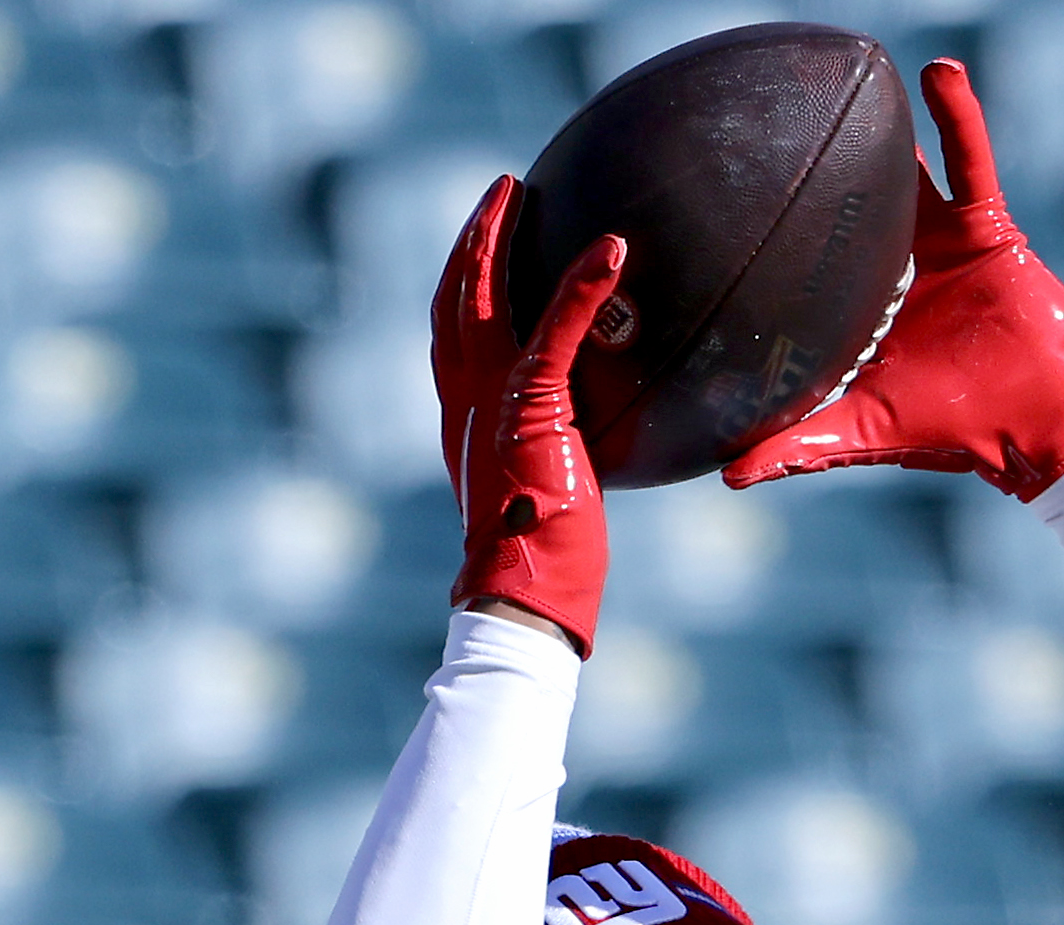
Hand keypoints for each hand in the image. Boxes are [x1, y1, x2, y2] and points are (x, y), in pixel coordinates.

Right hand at [432, 176, 625, 655]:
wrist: (520, 594)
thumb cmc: (540, 562)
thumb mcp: (544, 493)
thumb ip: (552, 455)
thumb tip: (583, 452)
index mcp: (463, 423)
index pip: (451, 336)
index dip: (460, 283)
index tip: (479, 247)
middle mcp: (464, 403)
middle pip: (452, 298)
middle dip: (470, 240)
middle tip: (499, 194)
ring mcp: (491, 401)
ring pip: (483, 296)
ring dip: (497, 237)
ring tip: (518, 192)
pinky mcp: (529, 406)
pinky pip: (554, 329)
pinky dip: (580, 285)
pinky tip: (612, 250)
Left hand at [719, 59, 1063, 501]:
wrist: (1034, 424)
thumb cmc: (952, 430)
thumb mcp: (862, 432)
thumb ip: (798, 447)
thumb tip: (727, 475)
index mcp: (863, 305)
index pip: (813, 260)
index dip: (780, 233)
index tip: (731, 199)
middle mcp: (897, 265)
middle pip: (851, 204)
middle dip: (825, 165)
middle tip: (779, 115)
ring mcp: (940, 240)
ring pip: (906, 171)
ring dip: (885, 124)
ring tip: (853, 73)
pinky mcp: (985, 225)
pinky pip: (971, 162)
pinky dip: (959, 116)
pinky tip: (938, 73)